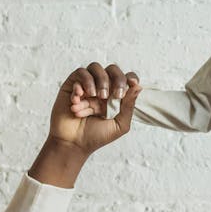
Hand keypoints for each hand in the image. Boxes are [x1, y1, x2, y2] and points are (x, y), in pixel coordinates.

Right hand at [29, 63, 140, 187]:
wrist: (74, 144)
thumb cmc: (96, 136)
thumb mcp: (119, 125)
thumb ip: (129, 107)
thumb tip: (138, 87)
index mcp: (116, 96)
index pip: (126, 78)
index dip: (130, 78)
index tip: (130, 85)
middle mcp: (103, 88)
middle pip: (112, 69)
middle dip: (115, 79)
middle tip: (109, 95)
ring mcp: (88, 85)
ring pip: (95, 67)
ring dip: (97, 80)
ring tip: (94, 96)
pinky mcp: (72, 85)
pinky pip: (79, 73)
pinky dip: (81, 85)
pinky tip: (78, 100)